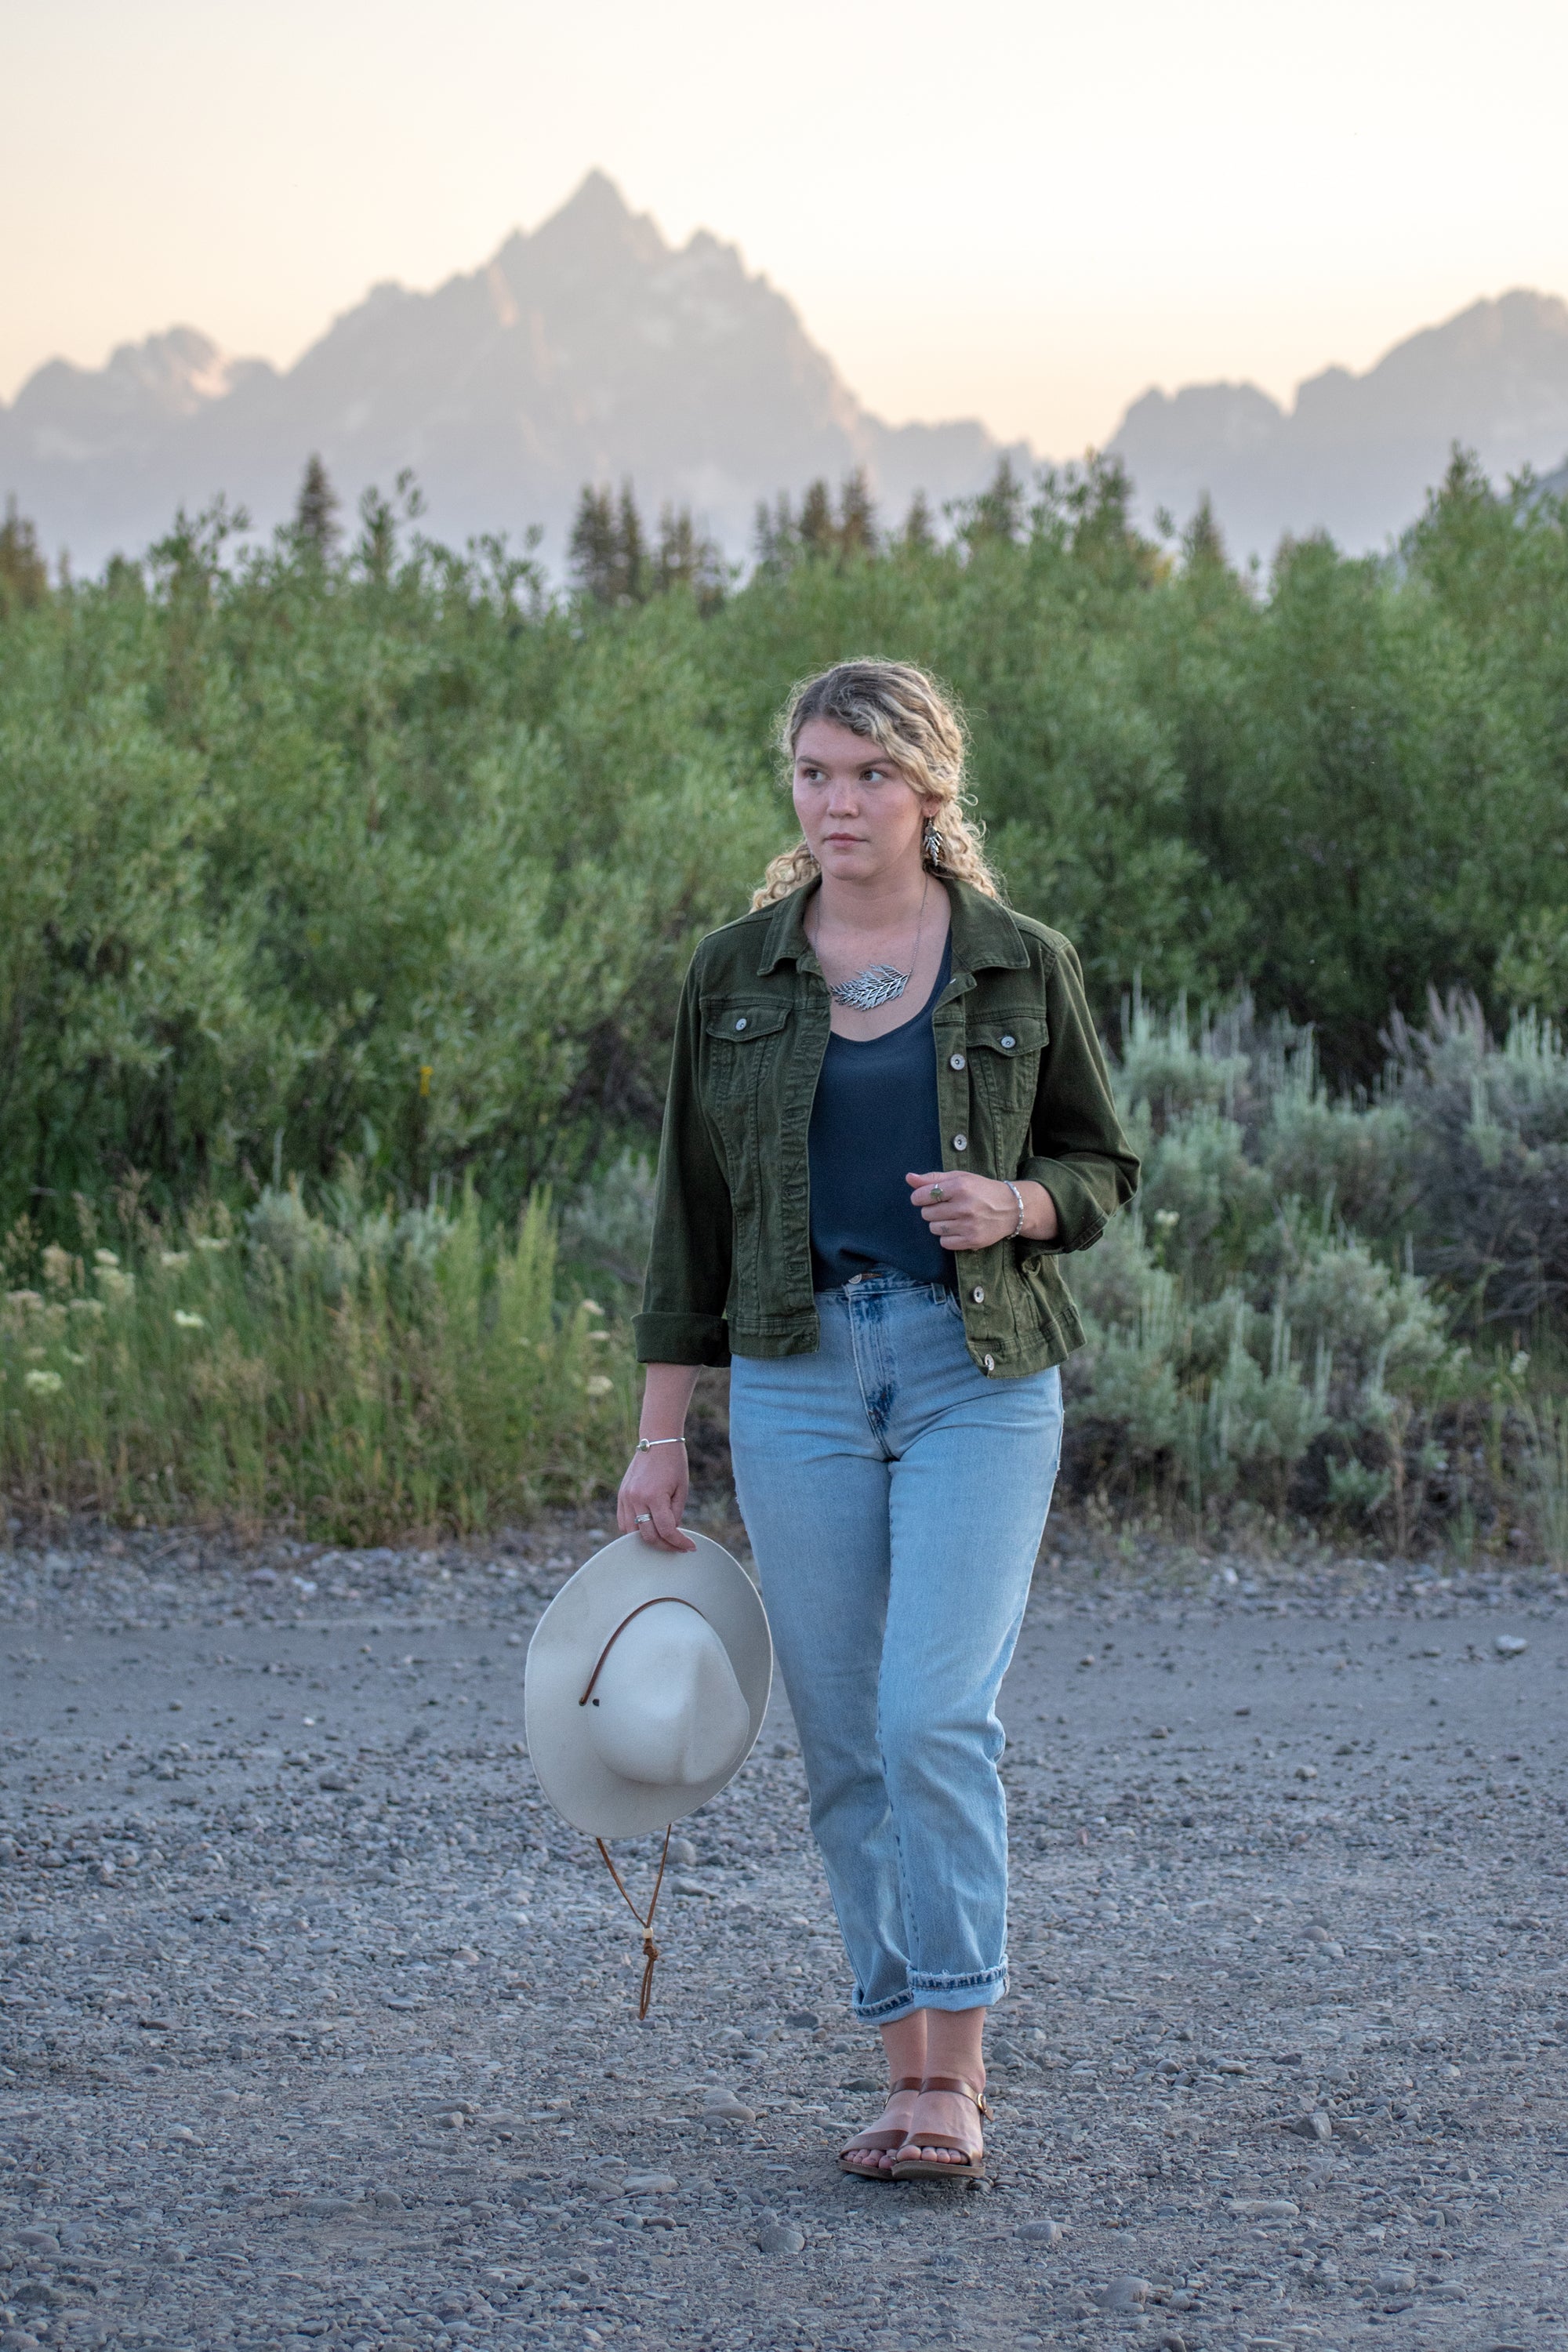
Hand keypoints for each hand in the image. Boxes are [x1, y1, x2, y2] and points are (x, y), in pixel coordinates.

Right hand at [617, 1443, 696, 1551]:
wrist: (656, 1441)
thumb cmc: (674, 1463)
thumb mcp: (681, 1489)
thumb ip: (676, 1513)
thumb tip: (671, 1533)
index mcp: (654, 1496)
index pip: (666, 1530)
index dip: (679, 1542)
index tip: (690, 1547)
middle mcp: (636, 1499)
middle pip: (648, 1536)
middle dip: (665, 1545)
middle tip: (678, 1547)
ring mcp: (626, 1498)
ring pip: (632, 1533)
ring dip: (648, 1540)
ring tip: (664, 1540)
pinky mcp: (621, 1495)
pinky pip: (623, 1522)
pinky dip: (635, 1530)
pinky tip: (648, 1529)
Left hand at [906, 1170, 1057, 1250]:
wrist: (1011, 1208)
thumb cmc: (981, 1190)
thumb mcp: (960, 1178)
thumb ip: (933, 1178)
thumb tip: (908, 1178)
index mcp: (960, 1187)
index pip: (923, 1195)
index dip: (920, 1197)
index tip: (926, 1198)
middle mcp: (964, 1206)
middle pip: (927, 1214)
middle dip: (932, 1210)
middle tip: (947, 1207)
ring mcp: (968, 1225)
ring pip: (934, 1229)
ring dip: (939, 1224)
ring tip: (953, 1218)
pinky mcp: (972, 1240)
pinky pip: (944, 1243)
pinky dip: (947, 1237)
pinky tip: (958, 1229)